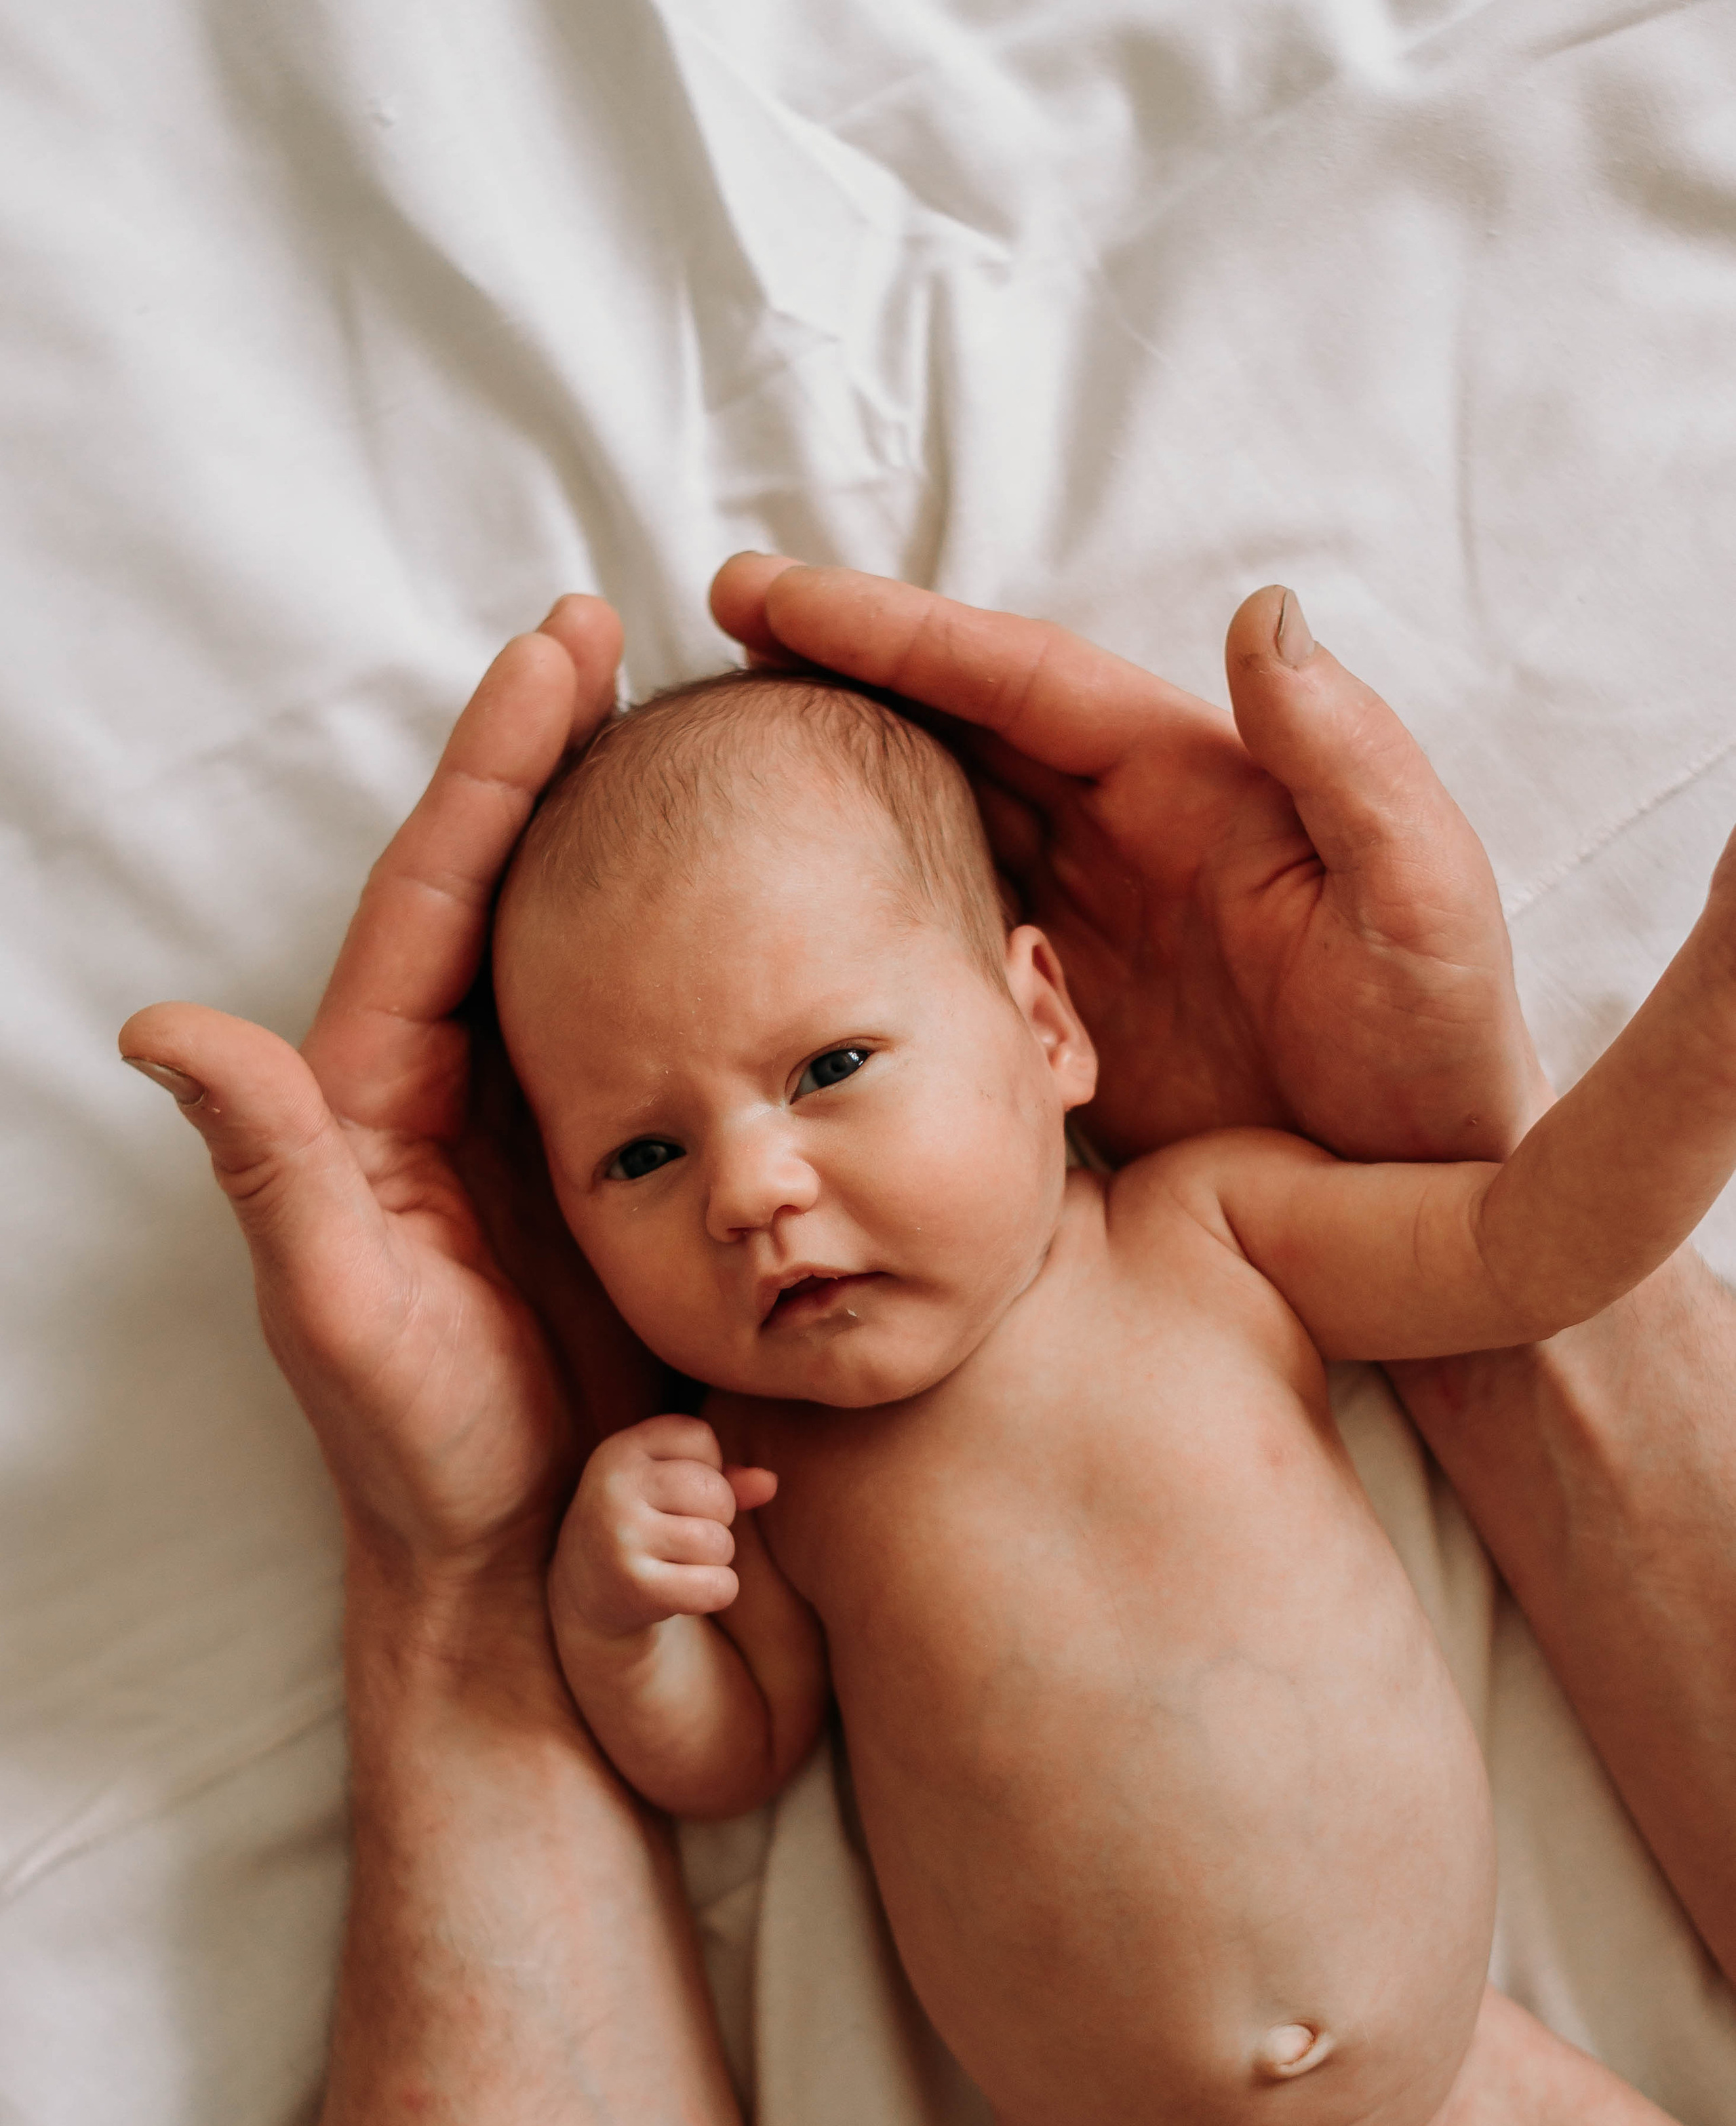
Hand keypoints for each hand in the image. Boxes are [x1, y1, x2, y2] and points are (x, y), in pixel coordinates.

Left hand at [120, 597, 661, 1586]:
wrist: (524, 1560)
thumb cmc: (425, 1447)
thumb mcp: (339, 1311)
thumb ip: (271, 1166)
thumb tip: (158, 1027)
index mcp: (374, 1097)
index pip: (435, 893)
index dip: (494, 766)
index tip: (559, 649)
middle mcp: (450, 1088)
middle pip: (501, 882)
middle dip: (554, 754)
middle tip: (616, 636)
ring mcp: (540, 1122)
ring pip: (577, 941)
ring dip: (619, 827)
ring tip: (682, 716)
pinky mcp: (619, 1166)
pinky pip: (648, 1026)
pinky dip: (683, 943)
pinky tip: (744, 889)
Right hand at [551, 1417, 777, 1641]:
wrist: (586, 1594)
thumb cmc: (643, 1524)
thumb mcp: (668, 1486)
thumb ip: (724, 1475)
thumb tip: (769, 1482)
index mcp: (620, 1450)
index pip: (700, 1437)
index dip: (707, 1467)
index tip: (676, 1492)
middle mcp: (614, 1487)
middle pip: (716, 1492)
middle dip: (717, 1518)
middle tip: (680, 1534)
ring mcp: (621, 1536)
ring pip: (718, 1543)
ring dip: (714, 1559)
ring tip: (679, 1561)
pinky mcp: (635, 1586)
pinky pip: (719, 1586)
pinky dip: (718, 1592)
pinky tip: (685, 1591)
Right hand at [711, 557, 1549, 1163]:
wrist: (1433, 1200)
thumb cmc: (1439, 1053)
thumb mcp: (1419, 899)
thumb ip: (1352, 764)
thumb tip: (1265, 614)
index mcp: (1193, 785)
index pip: (1018, 681)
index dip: (890, 631)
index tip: (762, 594)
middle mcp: (1129, 835)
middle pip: (956, 731)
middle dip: (834, 682)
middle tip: (702, 649)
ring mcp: (1091, 923)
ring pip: (938, 824)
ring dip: (838, 785)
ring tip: (714, 760)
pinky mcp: (1068, 1014)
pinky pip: (947, 940)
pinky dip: (869, 909)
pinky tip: (789, 913)